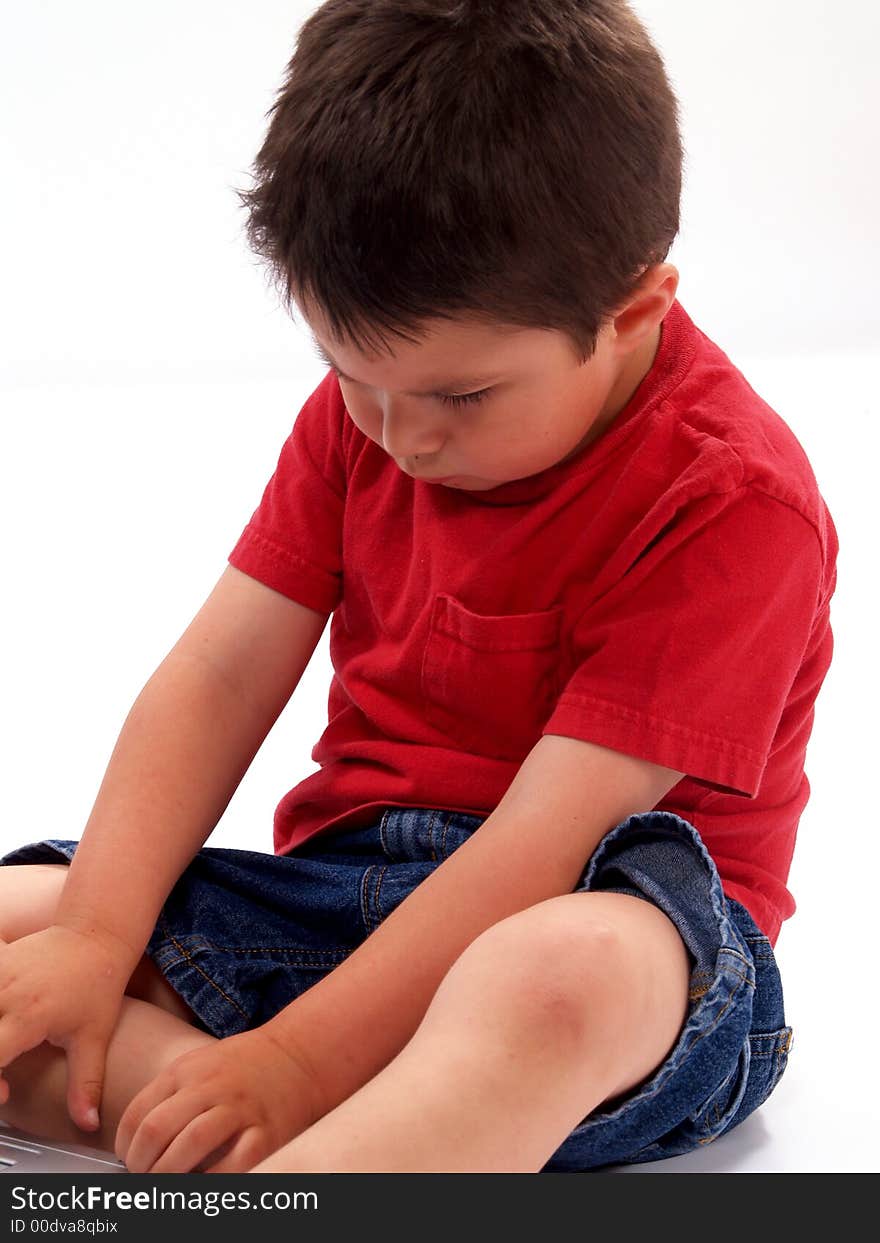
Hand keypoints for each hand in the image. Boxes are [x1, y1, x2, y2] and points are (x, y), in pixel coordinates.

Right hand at [0, 925, 133, 1132]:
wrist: (98, 936)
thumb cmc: (98, 984)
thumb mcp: (94, 1037)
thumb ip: (85, 1083)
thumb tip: (88, 1124)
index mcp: (28, 1017)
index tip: (5, 1093)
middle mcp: (6, 994)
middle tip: (4, 1069)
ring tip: (6, 1041)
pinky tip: (5, 1014)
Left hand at [114, 1026, 324, 1172]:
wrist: (298, 1056)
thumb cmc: (242, 1067)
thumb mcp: (199, 1066)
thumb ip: (169, 1094)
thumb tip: (135, 1142)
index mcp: (186, 1070)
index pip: (137, 1113)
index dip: (125, 1146)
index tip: (127, 1160)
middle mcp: (209, 1086)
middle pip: (157, 1132)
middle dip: (142, 1166)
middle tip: (145, 1178)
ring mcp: (238, 1109)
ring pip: (189, 1147)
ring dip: (168, 1176)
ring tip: (167, 1185)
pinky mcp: (264, 1132)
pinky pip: (231, 1165)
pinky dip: (211, 1182)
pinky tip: (203, 1185)